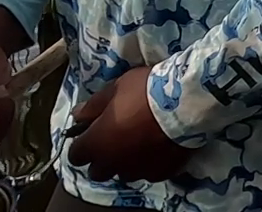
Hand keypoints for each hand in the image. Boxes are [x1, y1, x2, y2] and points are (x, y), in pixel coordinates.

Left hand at [67, 66, 192, 183]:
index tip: (90, 134)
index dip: (82, 144)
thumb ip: (93, 106)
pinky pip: (149, 172)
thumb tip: (77, 116)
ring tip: (139, 144)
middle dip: (101, 159)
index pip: (75, 155)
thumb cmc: (145, 91)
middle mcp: (113, 163)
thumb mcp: (115, 89)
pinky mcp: (161, 173)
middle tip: (114, 140)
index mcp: (96, 144)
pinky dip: (150, 163)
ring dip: (125, 162)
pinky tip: (158, 148)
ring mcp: (138, 171)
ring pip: (124, 173)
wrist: (186, 102)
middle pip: (98, 171)